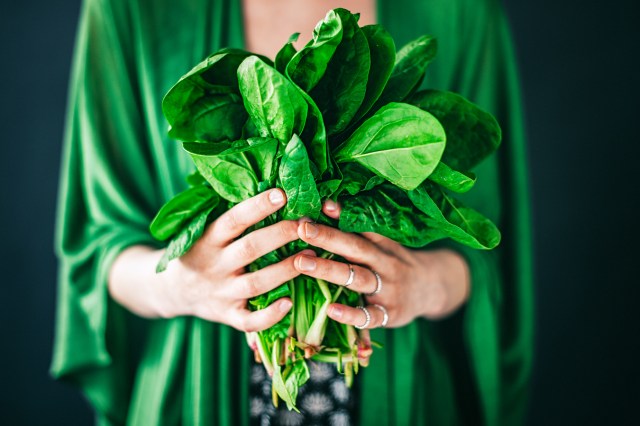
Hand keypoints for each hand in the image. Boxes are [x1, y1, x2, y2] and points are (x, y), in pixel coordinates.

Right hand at [155, 189, 308, 331]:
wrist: (172, 290)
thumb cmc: (200, 251)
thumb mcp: (205, 231)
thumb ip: (231, 217)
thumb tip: (269, 183)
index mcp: (207, 239)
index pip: (233, 220)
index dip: (257, 206)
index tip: (282, 193)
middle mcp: (214, 265)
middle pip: (250, 248)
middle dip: (281, 234)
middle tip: (307, 224)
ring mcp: (221, 293)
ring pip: (256, 283)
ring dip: (286, 270)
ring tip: (312, 256)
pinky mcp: (227, 316)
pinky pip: (249, 321)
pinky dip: (269, 315)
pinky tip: (289, 303)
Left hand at [292, 200, 469, 328]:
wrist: (431, 290)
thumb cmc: (394, 263)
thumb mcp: (382, 244)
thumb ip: (356, 230)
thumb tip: (326, 204)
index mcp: (382, 245)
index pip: (361, 227)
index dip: (341, 216)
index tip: (320, 205)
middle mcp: (385, 264)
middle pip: (356, 248)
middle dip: (328, 238)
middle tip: (301, 229)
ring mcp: (388, 290)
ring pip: (358, 278)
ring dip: (329, 270)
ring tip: (302, 262)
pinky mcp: (389, 315)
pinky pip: (369, 316)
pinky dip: (350, 314)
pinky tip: (330, 310)